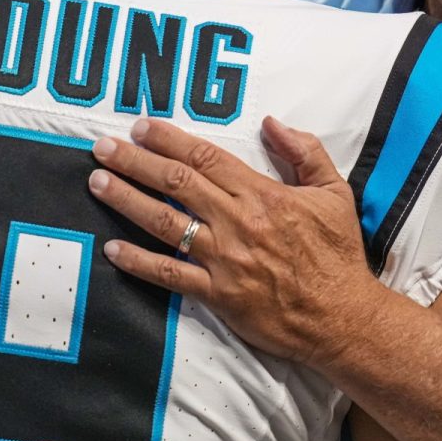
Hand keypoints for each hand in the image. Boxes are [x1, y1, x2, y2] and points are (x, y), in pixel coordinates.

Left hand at [88, 115, 384, 367]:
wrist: (344, 317)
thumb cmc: (338, 255)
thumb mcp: (333, 192)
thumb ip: (304, 151)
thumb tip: (271, 122)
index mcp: (262, 194)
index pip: (205, 157)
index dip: (169, 139)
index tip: (141, 127)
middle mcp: (237, 222)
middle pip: (175, 183)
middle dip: (134, 161)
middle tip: (103, 147)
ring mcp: (224, 260)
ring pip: (165, 223)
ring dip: (126, 200)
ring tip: (97, 183)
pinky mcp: (218, 295)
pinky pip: (170, 275)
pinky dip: (139, 262)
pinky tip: (113, 249)